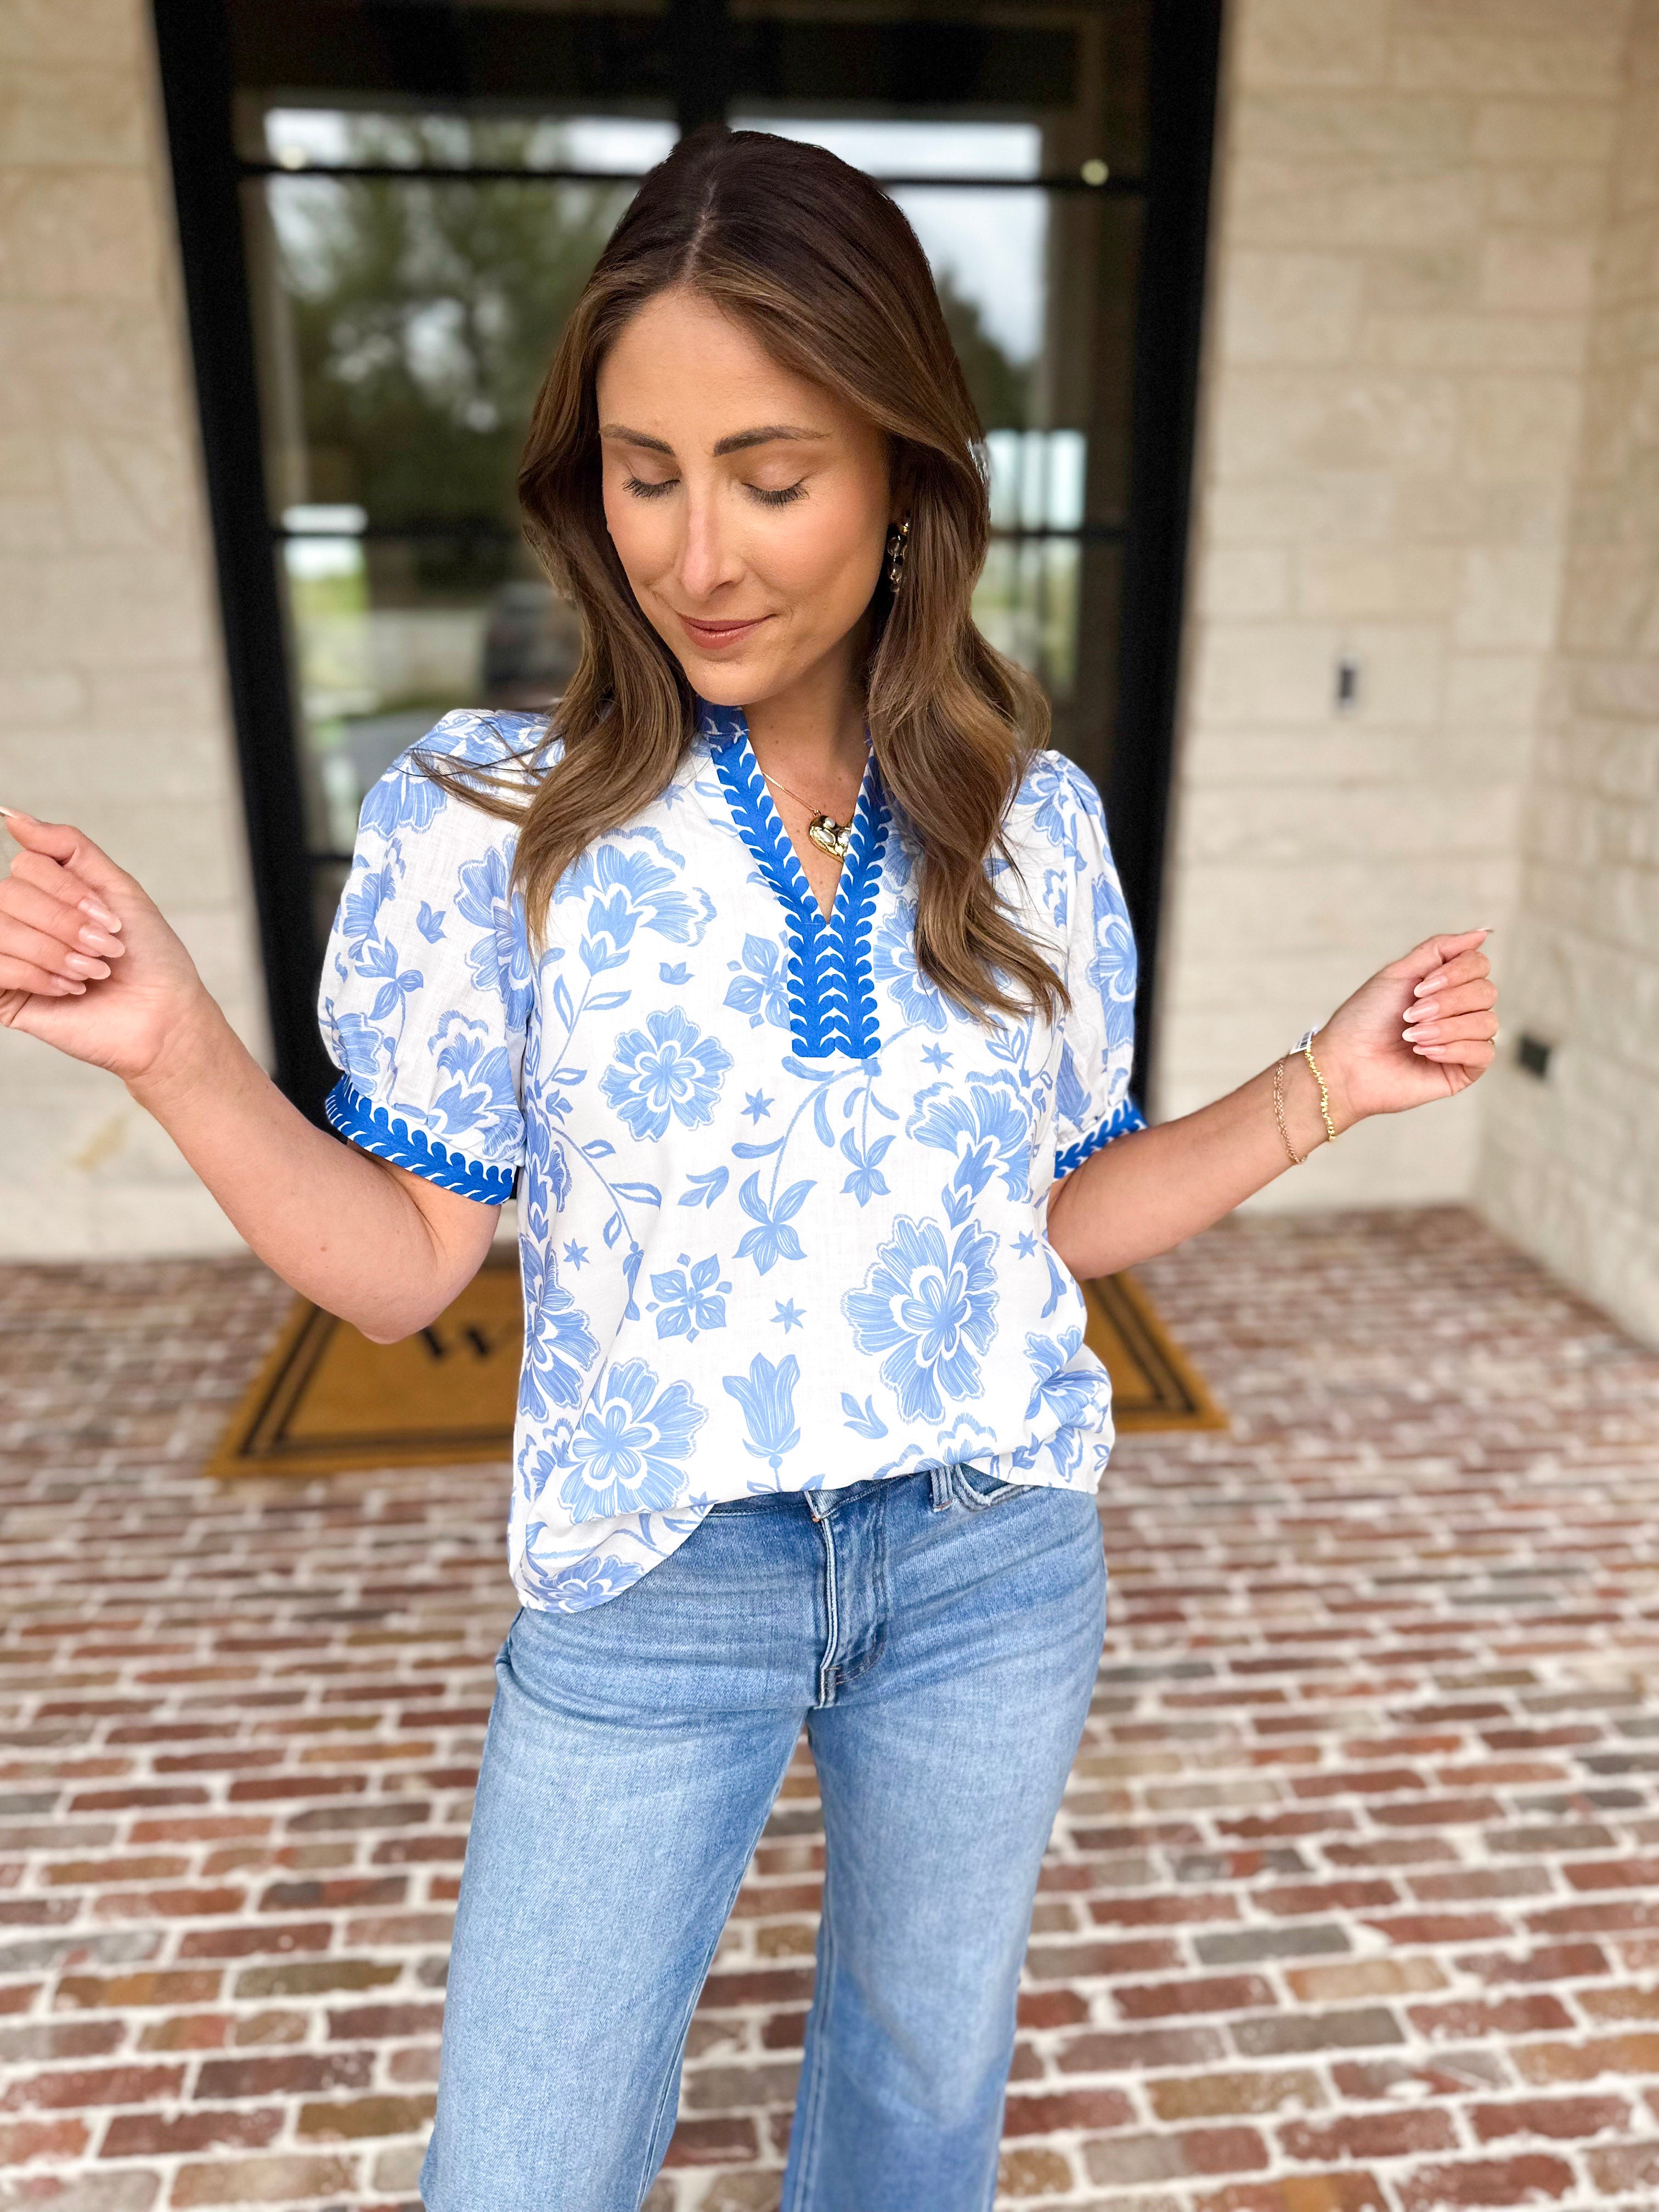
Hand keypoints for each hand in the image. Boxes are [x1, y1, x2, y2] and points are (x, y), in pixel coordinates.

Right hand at [0, 808, 217, 1085]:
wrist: (163, 1016)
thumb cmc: (148, 956)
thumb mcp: (117, 888)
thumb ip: (68, 847)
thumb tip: (13, 817)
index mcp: (45, 894)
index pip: (27, 866)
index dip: (69, 891)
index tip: (109, 919)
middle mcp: (20, 920)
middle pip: (9, 894)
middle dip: (66, 924)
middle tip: (105, 949)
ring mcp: (8, 957)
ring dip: (56, 951)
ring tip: (92, 972)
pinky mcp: (3, 996)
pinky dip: (40, 976)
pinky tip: (72, 990)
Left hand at [1310, 927, 1497, 1128]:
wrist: (1346, 1063)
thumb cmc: (1365, 1019)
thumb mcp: (1399, 974)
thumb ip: (1439, 950)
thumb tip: (1481, 933)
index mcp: (1446, 986)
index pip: (1479, 965)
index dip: (1455, 973)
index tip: (1418, 988)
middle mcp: (1461, 1011)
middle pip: (1487, 992)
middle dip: (1446, 1002)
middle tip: (1410, 1015)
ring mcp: (1465, 1041)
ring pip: (1487, 1022)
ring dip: (1445, 1027)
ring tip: (1412, 1036)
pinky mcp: (1465, 1070)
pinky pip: (1485, 1052)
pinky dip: (1452, 1049)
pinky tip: (1423, 1053)